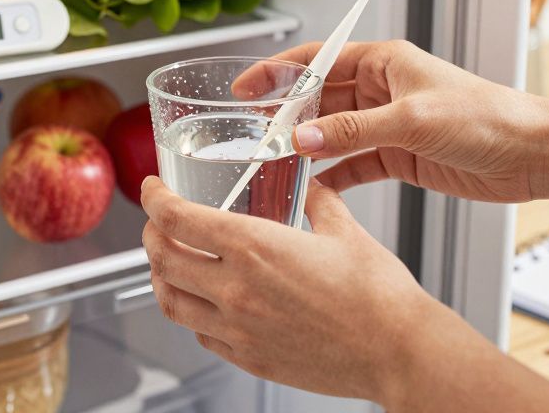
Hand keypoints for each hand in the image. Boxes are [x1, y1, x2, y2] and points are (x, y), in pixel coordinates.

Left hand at [140, 175, 472, 407]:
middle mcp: (236, 289)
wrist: (397, 351)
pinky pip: (201, 333)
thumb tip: (311, 189)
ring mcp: (238, 329)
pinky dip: (192, 312)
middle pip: (161, 259)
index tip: (153, 189)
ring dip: (161, 276)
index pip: (175, 218)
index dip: (154, 199)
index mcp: (254, 247)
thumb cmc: (378, 296)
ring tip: (169, 263)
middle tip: (157, 222)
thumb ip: (319, 202)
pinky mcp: (249, 358)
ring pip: (171, 301)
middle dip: (151, 234)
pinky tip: (205, 302)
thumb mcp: (344, 229)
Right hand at [243, 40, 541, 202]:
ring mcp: (388, 124)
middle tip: (253, 135)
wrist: (530, 153)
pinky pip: (353, 164)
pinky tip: (312, 186)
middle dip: (286, 116)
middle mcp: (383, 89)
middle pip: (320, 99)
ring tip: (274, 163)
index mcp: (385, 62)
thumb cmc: (487, 117)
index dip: (277, 72)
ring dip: (307, 148)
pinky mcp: (398, 156)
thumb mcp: (413, 119)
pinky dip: (332, 175)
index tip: (245, 87)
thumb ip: (354, 131)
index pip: (318, 60)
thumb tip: (304, 137)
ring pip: (333, 134)